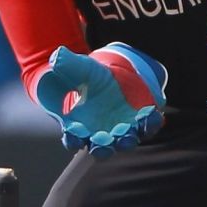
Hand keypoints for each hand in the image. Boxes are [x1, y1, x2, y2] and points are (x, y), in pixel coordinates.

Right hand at [34, 43, 166, 155]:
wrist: (112, 70)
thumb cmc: (88, 74)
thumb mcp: (76, 66)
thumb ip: (66, 64)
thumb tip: (57, 57)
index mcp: (78, 125)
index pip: (73, 139)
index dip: (73, 139)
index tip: (74, 135)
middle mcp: (100, 133)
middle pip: (100, 148)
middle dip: (102, 148)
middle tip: (102, 142)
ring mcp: (121, 128)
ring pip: (124, 141)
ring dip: (126, 140)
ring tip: (127, 135)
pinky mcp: (140, 121)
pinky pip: (146, 126)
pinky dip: (149, 122)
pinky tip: (150, 114)